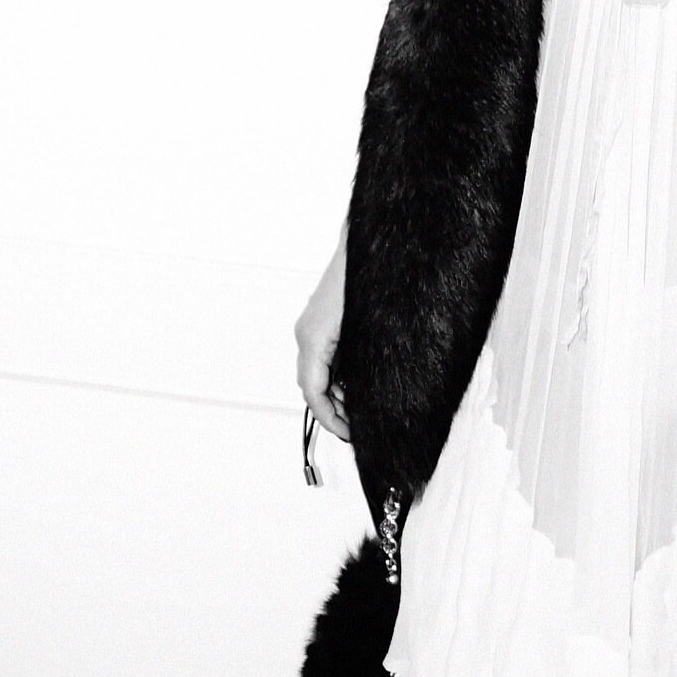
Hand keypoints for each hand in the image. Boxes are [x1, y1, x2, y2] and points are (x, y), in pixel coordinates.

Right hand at [295, 225, 350, 441]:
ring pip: (317, 372)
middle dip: (333, 410)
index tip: (347, 432)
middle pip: (312, 386)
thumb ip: (358, 367)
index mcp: (313, 338)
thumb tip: (360, 397)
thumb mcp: (367, 332)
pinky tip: (356, 382)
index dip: (330, 418)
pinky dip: (336, 375)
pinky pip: (323, 357)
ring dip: (335, 394)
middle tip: (356, 426)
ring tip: (359, 408)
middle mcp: (307, 333)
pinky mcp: (322, 322)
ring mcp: (312, 327)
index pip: (313, 392)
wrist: (368, 243)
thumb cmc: (369, 279)